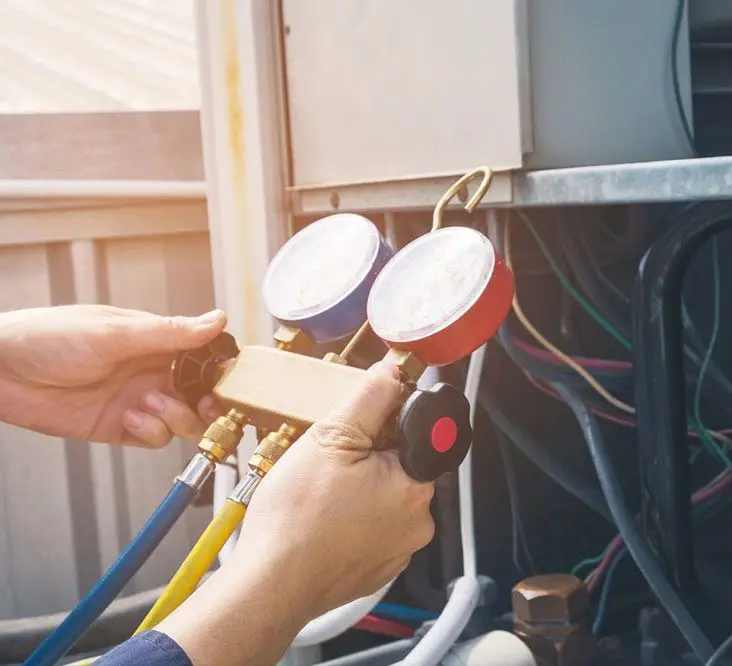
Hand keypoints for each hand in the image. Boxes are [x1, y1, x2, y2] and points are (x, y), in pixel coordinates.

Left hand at [0, 304, 226, 446]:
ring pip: (182, 418)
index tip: (227, 381)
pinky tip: (129, 418)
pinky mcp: (119, 427)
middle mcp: (150, 370)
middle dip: (207, 402)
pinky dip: (150, 432)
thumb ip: (169, 332)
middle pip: (199, 393)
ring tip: (148, 404)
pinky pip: (154, 438)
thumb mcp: (115, 332)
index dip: (219, 370)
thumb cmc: (49, 337)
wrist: (0, 372)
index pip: (202, 356)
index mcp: (155, 341)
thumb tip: (216, 319)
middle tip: (205, 404)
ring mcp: (137, 400)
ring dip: (175, 416)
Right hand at [158, 362, 434, 665]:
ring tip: (320, 492)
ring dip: (360, 487)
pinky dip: (353, 518)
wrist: (269, 584)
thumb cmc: (295, 519)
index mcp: (414, 486)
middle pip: (401, 465)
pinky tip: (322, 517)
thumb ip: (370, 398)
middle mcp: (418, 522)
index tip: (359, 430)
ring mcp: (399, 550)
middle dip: (369, 455)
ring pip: (385, 497)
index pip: (419, 435)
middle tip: (330, 462)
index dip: (386, 424)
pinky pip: (373, 528)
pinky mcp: (378, 568)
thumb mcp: (330, 438)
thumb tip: (394, 372)